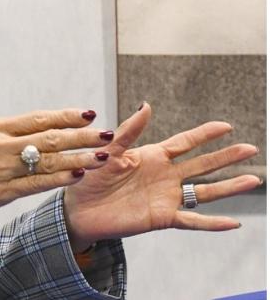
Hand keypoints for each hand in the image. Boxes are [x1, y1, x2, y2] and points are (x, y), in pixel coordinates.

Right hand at [0, 109, 114, 225]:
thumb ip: (6, 137)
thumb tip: (39, 133)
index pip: (37, 118)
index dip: (66, 116)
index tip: (89, 113)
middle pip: (49, 137)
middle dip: (82, 135)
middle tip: (107, 132)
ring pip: (47, 160)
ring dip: (79, 158)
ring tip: (103, 155)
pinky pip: (34, 184)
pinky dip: (58, 179)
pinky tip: (77, 176)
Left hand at [63, 103, 261, 251]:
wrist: (77, 209)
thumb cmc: (88, 177)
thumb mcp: (107, 151)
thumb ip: (128, 131)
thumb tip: (146, 105)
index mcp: (151, 156)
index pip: (184, 142)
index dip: (205, 134)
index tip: (227, 125)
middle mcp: (164, 176)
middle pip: (202, 165)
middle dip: (226, 156)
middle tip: (251, 148)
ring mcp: (165, 197)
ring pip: (204, 191)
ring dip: (229, 187)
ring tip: (254, 179)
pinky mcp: (161, 218)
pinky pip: (191, 221)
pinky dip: (212, 223)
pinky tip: (233, 222)